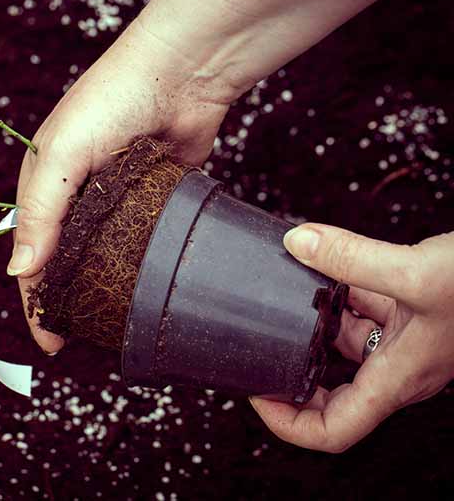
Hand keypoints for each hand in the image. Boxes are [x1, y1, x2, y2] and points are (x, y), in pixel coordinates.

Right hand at [9, 16, 231, 352]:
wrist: (181, 73)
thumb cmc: (111, 100)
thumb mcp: (62, 154)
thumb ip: (40, 213)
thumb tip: (18, 272)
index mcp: (42, 183)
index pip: (31, 252)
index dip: (34, 300)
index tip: (49, 342)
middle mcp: (74, 196)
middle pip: (64, 260)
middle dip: (66, 300)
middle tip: (80, 340)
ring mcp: (113, 200)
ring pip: (101, 257)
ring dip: (101, 287)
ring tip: (109, 325)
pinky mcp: (149, 199)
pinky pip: (138, 242)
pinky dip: (136, 266)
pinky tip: (140, 289)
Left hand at [250, 223, 453, 452]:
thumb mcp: (415, 273)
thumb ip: (351, 257)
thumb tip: (296, 243)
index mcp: (396, 379)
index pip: (334, 430)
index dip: (288, 424)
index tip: (257, 396)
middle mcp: (397, 366)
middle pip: (332, 392)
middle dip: (292, 372)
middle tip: (256, 347)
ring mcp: (405, 340)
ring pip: (343, 342)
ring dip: (313, 320)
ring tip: (280, 292)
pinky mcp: (410, 311)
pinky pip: (363, 309)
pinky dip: (339, 290)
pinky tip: (321, 261)